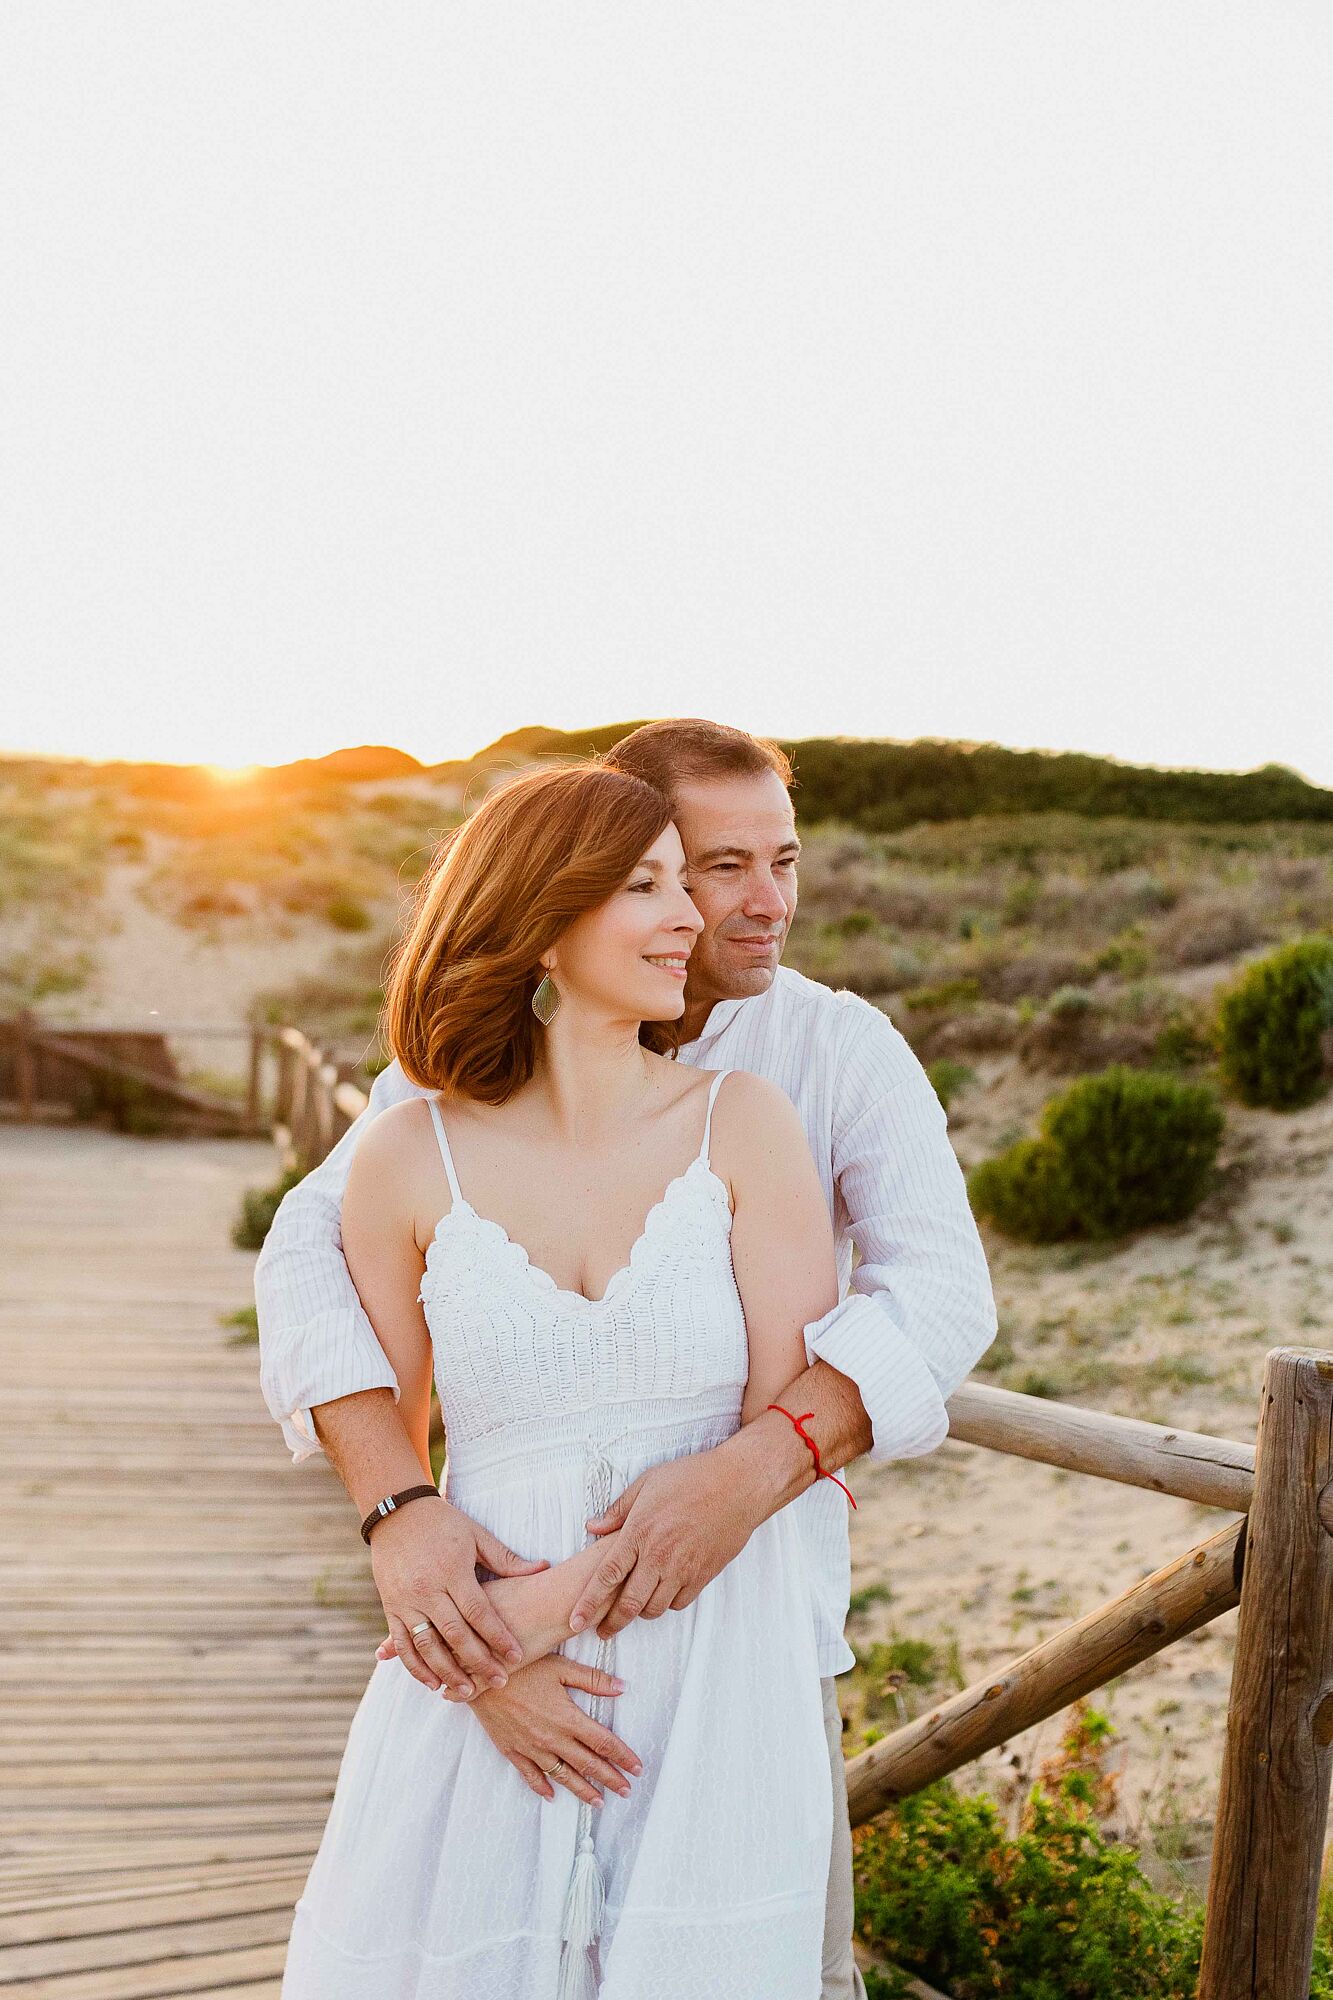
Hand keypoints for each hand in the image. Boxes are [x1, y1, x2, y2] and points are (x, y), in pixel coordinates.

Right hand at [369, 1497, 548, 1698]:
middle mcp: (427, 1589)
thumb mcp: (476, 1535)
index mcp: (452, 1571)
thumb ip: (506, 1559)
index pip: (478, 1611)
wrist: (396, 1512)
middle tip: (500, 1681)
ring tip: (465, 1690)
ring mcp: (406, 1601)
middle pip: (455, 1634)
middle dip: (478, 1661)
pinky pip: (402, 1644)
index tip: (516, 1655)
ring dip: (446, 1672)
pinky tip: (432, 1682)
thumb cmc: (442, 1522)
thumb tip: (542, 1568)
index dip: (498, 1636)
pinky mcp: (390, 1608)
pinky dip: (415, 1667)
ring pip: (426, 1645)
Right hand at [464, 1656, 643, 1808]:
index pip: (603, 1742)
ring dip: (583, 1790)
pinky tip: (551, 1796)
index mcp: (567, 1718)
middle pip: (588, 1764)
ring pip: (563, 1776)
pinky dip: (542, 1787)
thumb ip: (592, 1679)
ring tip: (598, 1802)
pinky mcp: (513, 1751)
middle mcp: (552, 1738)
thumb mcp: (560, 1667)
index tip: (637, 1768)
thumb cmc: (523, 1666)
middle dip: (610, 1779)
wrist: (481, 1678)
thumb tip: (622, 1687)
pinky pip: (531, 1775)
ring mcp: (532, 1748)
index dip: (622, 1756)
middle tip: (626, 1791)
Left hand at [569, 1446, 763, 1639]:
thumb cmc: (691, 1477)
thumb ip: (618, 1510)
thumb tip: (592, 1528)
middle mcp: (658, 1555)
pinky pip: (679, 1603)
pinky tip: (663, 1594)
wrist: (737, 1485)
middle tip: (602, 1631)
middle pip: (628, 1603)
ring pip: (654, 1608)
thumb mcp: (648, 1483)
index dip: (588, 1603)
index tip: (574, 1622)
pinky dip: (667, 1604)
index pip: (606, 1576)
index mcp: (639, 1532)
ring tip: (634, 1608)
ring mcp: (682, 1568)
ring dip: (640, 1613)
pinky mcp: (703, 1575)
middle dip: (611, 1623)